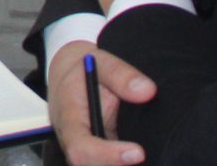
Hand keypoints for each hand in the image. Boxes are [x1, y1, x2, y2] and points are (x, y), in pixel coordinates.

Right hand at [49, 41, 155, 164]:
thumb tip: (148, 91)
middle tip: (147, 156)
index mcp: (68, 118)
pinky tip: (140, 155)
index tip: (138, 152)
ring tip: (143, 154)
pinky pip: (109, 164)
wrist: (70, 76)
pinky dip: (125, 163)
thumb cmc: (83, 70)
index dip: (107, 155)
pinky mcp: (98, 156)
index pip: (80, 146)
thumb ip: (120, 74)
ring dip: (122, 164)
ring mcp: (86, 151)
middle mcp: (73, 141)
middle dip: (118, 165)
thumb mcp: (100, 61)